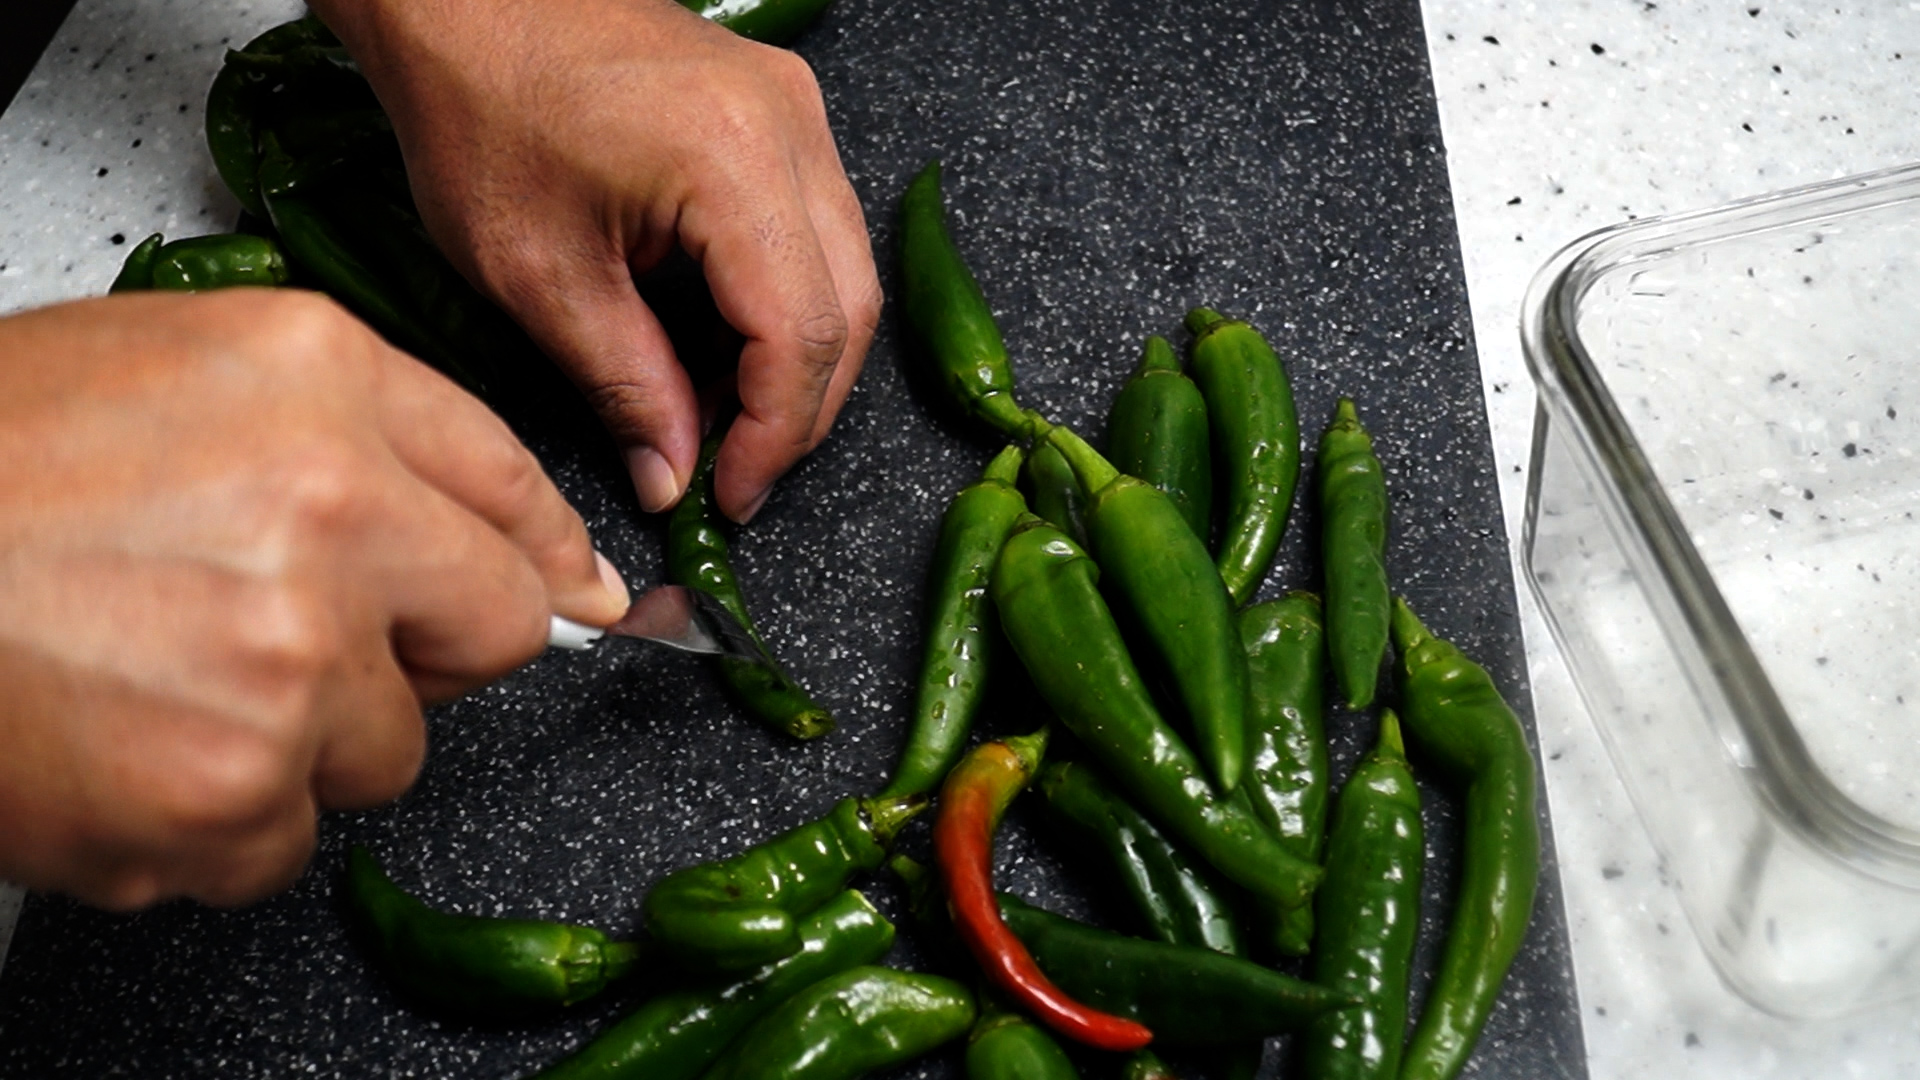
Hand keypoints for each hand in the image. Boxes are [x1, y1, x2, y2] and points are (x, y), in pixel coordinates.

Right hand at [0, 291, 626, 908]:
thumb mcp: (189, 370)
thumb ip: (384, 441)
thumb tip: (551, 560)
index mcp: (318, 389)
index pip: (512, 493)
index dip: (543, 555)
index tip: (578, 593)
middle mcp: (323, 519)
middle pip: (487, 636)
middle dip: (415, 646)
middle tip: (289, 625)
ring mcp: (282, 671)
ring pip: (384, 752)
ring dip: (303, 735)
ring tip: (164, 672)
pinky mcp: (224, 800)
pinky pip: (288, 839)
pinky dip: (219, 816)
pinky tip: (130, 741)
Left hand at [312, 0, 881, 519]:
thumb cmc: (479, 107)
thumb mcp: (538, 276)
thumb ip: (624, 388)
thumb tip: (672, 476)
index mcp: (733, 162)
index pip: (802, 335)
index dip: (776, 435)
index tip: (732, 496)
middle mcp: (790, 126)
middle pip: (849, 311)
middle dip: (799, 409)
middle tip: (734, 472)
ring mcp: (795, 110)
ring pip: (847, 275)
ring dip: (797, 360)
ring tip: (723, 416)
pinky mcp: (780, 110)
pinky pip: (818, 231)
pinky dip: (786, 303)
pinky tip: (726, 345)